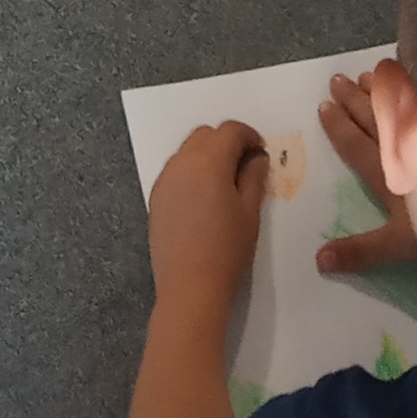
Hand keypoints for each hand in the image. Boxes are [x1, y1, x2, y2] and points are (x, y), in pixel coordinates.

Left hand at [147, 122, 267, 298]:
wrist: (190, 286)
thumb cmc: (227, 249)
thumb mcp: (250, 212)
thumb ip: (254, 176)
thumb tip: (255, 157)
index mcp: (208, 162)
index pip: (230, 130)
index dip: (249, 136)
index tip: (260, 152)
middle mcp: (181, 163)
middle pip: (205, 135)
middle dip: (226, 142)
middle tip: (244, 165)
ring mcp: (164, 180)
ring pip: (187, 151)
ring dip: (207, 156)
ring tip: (223, 183)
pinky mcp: (156, 198)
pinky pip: (175, 171)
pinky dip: (191, 173)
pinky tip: (203, 199)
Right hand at [315, 69, 416, 274]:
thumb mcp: (396, 245)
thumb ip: (358, 250)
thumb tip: (318, 259)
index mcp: (389, 173)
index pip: (357, 146)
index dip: (339, 127)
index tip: (324, 105)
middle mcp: (407, 150)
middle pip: (375, 119)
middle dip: (354, 99)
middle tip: (336, 79)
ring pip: (400, 107)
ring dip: (380, 91)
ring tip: (365, 76)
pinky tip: (415, 79)